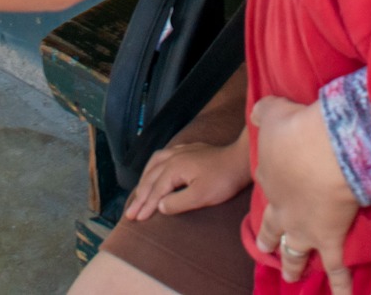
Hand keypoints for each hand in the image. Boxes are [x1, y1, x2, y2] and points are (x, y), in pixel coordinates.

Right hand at [122, 136, 250, 221]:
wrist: (240, 160)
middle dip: (139, 196)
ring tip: (138, 193)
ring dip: (144, 180)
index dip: (145, 206)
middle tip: (130, 212)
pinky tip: (154, 169)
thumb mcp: (200, 196)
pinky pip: (162, 156)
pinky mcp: (188, 150)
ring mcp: (180, 151)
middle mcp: (172, 157)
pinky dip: (153, 166)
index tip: (135, 219)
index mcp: (173, 169)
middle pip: (150, 178)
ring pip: (153, 164)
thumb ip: (177, 202)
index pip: (155, 191)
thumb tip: (159, 206)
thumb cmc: (222, 180)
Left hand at [251, 96, 359, 294]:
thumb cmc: (298, 128)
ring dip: (293, 265)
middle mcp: (282, 208)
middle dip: (269, 238)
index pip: (266, 184)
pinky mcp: (328, 239)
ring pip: (295, 252)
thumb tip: (258, 112)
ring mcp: (304, 228)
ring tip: (291, 277)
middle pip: (273, 228)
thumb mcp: (274, 112)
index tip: (271, 190)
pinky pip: (335, 268)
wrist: (324, 149)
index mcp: (270, 178)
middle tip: (265, 248)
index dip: (270, 187)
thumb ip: (265, 112)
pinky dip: (340, 286)